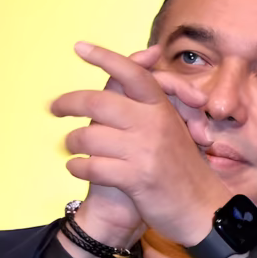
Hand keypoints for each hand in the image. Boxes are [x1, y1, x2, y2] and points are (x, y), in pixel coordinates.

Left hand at [52, 42, 232, 245]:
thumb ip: (154, 96)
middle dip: (69, 103)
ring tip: (71, 146)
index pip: (132, 74)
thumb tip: (145, 55)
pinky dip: (78, 166)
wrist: (202, 210)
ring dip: (72, 141)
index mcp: (162, 108)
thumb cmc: (183, 168)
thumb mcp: (175, 127)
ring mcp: (145, 151)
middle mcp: (154, 124)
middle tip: (55, 107)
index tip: (80, 48)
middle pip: (99, 102)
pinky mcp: (136, 178)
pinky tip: (76, 167)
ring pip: (90, 136)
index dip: (105, 57)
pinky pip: (92, 166)